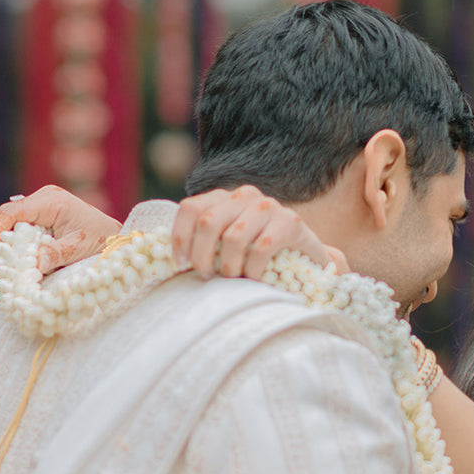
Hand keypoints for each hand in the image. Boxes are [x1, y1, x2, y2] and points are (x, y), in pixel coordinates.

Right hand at [0, 186, 122, 276]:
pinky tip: (15, 263)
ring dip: (5, 246)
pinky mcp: (41, 217)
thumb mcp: (79, 248)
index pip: (11, 213)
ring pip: (11, 224)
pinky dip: (16, 246)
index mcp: (51, 201)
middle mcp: (43, 199)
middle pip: (6, 218)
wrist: (115, 238)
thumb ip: (57, 253)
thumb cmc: (101, 239)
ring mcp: (41, 207)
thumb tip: (37, 263)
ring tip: (1, 269)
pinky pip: (20, 229)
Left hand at [172, 186, 347, 279]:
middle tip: (207, 275)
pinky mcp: (291, 223)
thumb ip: (204, 242)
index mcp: (225, 197)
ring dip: (229, 266)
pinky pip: (262, 249)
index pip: (191, 208)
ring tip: (233, 278)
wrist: (307, 258)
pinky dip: (253, 270)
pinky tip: (253, 278)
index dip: (180, 236)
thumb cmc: (257, 255)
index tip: (180, 263)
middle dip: (202, 256)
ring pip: (234, 237)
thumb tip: (166, 261)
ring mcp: (269, 207)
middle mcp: (245, 195)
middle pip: (209, 222)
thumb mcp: (227, 243)